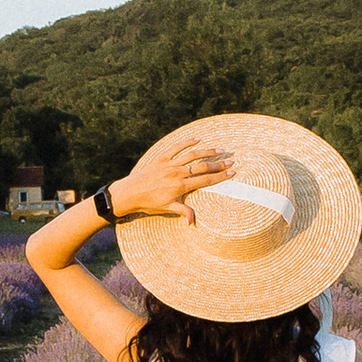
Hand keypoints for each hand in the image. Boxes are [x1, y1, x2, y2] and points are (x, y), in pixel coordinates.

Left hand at [109, 139, 236, 222]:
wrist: (129, 193)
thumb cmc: (148, 203)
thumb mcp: (167, 209)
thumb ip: (183, 211)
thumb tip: (192, 221)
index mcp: (180, 187)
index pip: (205, 180)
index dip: (220, 176)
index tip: (232, 172)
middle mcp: (176, 173)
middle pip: (202, 166)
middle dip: (218, 164)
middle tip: (231, 161)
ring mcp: (168, 164)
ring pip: (192, 155)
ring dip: (207, 152)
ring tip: (220, 150)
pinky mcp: (161, 158)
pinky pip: (176, 148)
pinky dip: (187, 143)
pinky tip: (197, 139)